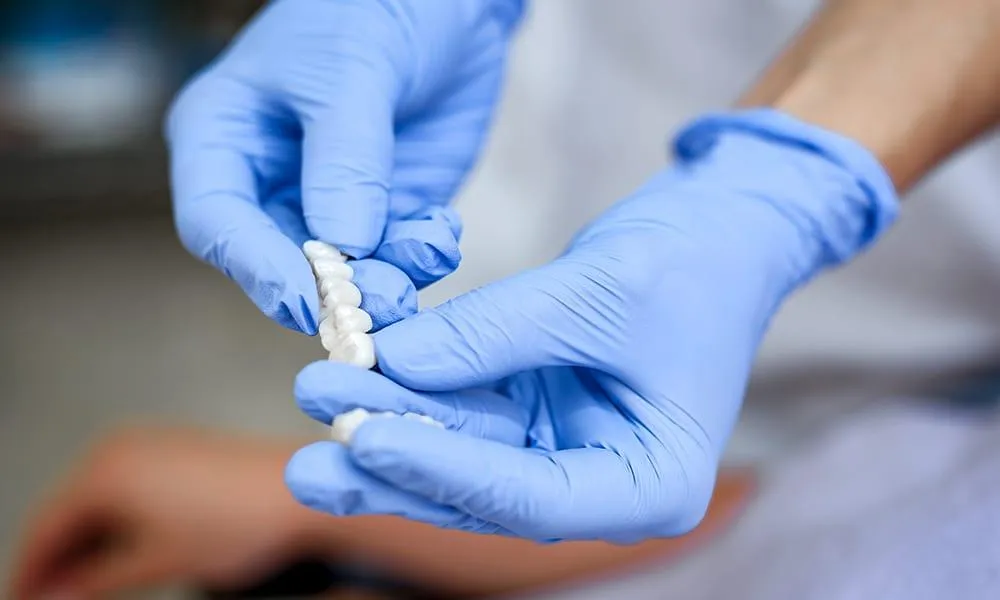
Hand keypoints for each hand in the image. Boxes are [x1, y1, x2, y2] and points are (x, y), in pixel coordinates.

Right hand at [9, 427, 333, 599]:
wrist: (299, 490)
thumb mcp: (156, 562)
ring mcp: (149, 442)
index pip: (45, 527)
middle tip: (52, 595)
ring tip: (85, 583)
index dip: (32, 571)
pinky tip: (121, 550)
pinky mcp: (173, 447)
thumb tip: (57, 592)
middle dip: (58, 557)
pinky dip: (116, 520)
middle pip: (67, 509)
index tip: (26, 598)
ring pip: (96, 498)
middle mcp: (121, 446)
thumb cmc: (241, 520)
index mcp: (106, 470)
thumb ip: (95, 580)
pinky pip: (126, 485)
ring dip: (87, 540)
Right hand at [166, 0, 524, 331]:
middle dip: (333, 289)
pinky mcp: (385, 211)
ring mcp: (329, 202)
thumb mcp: (353, 69)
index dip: (254, 268)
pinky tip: (443, 233)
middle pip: (281, 263)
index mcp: (224, 136)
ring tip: (426, 257)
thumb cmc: (377, 8)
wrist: (451, 3)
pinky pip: (397, 256)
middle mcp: (269, 181)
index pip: (215, 221)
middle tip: (382, 302)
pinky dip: (422, 255)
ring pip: (344, 272)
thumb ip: (346, 158)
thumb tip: (342, 248)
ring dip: (387, 280)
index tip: (303, 301)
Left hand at [284, 110, 897, 540]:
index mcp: (649, 482)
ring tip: (316, 394)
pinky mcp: (531, 404)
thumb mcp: (601, 292)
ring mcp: (560, 443)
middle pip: (480, 487)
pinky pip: (459, 402)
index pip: (533, 498)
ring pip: (457, 447)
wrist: (721, 225)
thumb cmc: (696, 262)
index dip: (447, 472)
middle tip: (309, 454)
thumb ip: (496, 333)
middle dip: (394, 462)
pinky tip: (355, 363)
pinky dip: (410, 382)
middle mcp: (599, 478)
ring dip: (386, 420)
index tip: (367, 437)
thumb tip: (396, 361)